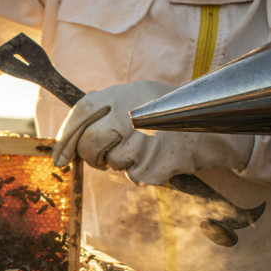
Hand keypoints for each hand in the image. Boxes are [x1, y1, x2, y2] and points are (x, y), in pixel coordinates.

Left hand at [51, 80, 253, 185]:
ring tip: (144, 149)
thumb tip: (69, 140)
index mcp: (123, 93)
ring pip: (112, 163)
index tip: (59, 158)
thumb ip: (106, 110)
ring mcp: (144, 140)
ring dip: (121, 163)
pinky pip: (133, 177)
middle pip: (90, 143)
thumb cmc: (167, 115)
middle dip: (90, 156)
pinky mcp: (155, 163)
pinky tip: (157, 160)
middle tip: (99, 158)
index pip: (82, 112)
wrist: (212, 128)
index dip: (66, 136)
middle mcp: (131, 114)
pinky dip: (142, 174)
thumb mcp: (138, 96)